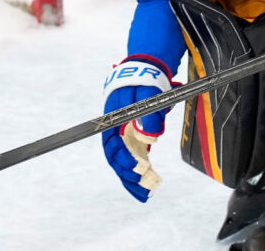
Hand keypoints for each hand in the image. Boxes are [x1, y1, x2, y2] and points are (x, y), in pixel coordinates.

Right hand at [102, 57, 174, 201]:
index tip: (137, 168)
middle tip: (143, 187)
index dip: (123, 158)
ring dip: (132, 179)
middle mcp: (117, 130)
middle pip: (116, 158)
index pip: (112, 144)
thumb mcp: (147, 91)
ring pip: (124, 162)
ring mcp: (126, 134)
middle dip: (127, 175)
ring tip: (145, 195)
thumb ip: (149, 112)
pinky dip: (140, 173)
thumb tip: (152, 136)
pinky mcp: (136, 137)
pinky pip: (135, 159)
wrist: (146, 69)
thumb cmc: (144, 80)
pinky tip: (147, 186)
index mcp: (113, 119)